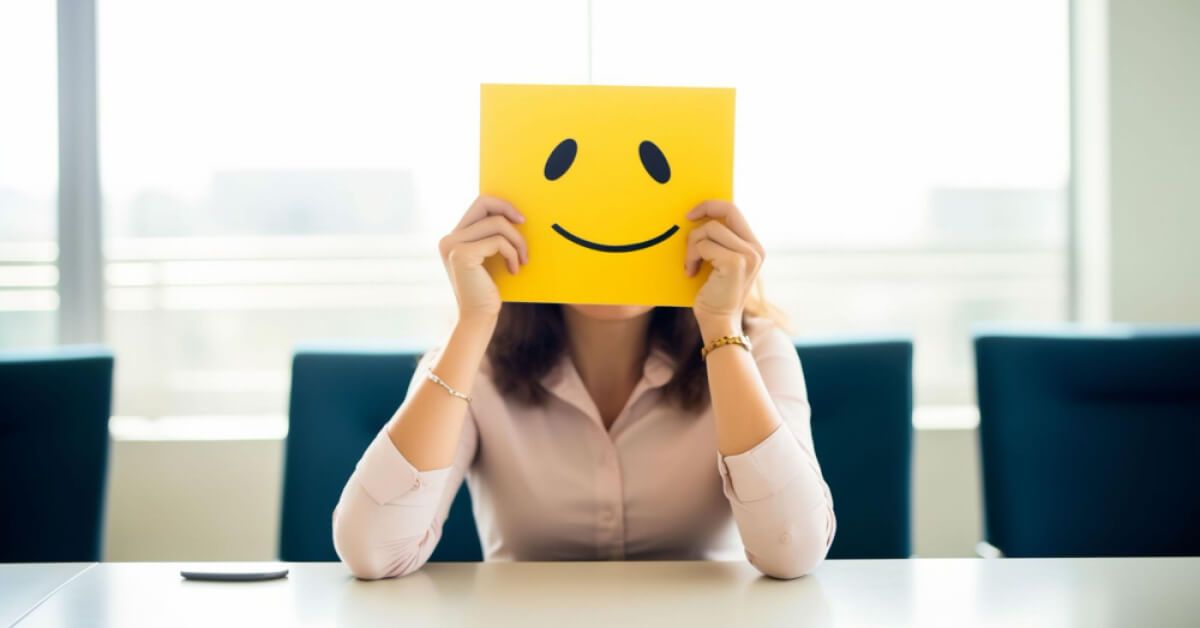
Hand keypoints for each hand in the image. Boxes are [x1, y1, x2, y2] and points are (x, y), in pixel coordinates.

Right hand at [438, 196, 527, 319]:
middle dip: (508, 210)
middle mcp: (449, 238)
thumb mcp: (490, 259)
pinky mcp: (462, 255)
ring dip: (517, 241)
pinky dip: (512, 254)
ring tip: (522, 260)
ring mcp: (453, 245)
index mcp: (454, 237)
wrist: (478, 319)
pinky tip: (514, 270)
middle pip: (484, 203)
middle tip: (524, 224)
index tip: (520, 219)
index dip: (501, 205)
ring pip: (497, 223)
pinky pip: (498, 241)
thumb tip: (516, 214)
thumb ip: (493, 237)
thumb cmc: (488, 290)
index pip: (478, 204)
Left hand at [684, 200, 763, 333]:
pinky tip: (691, 272)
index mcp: (754, 247)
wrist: (719, 323)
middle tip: (687, 218)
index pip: (735, 212)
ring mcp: (748, 255)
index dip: (713, 206)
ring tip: (690, 264)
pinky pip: (704, 245)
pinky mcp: (735, 262)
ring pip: (710, 228)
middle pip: (728, 211)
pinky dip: (692, 257)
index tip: (693, 213)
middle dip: (703, 210)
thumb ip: (719, 242)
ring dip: (692, 245)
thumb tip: (697, 217)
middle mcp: (756, 249)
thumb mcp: (720, 264)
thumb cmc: (714, 295)